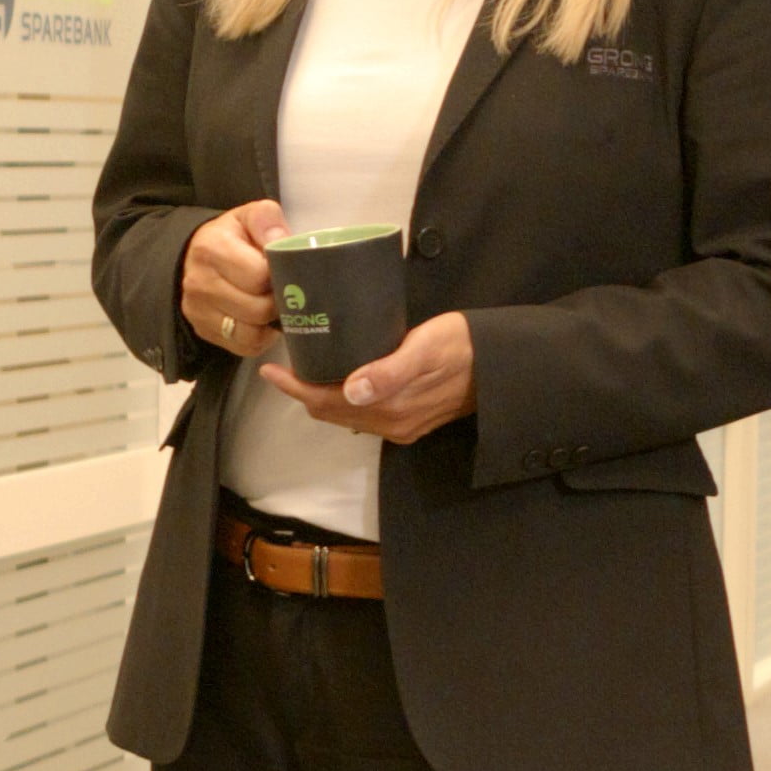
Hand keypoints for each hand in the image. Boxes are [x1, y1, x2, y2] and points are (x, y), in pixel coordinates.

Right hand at [181, 198, 287, 353]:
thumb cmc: (233, 237)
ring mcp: (198, 310)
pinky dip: (260, 337)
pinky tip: (261, 320)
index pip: (259, 276)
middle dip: (277, 301)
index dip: (279, 275)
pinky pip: (244, 347)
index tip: (282, 269)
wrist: (198, 255)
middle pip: (258, 308)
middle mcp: (199, 282)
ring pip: (252, 333)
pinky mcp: (203, 330)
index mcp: (212, 248)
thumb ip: (268, 220)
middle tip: (282, 290)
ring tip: (272, 305)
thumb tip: (281, 241)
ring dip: (269, 323)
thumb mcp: (249, 216)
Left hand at [261, 310, 474, 444]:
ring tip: (304, 369)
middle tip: (283, 365)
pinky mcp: (410, 421)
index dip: (294, 388)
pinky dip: (343, 401)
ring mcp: (400, 426)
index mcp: (389, 407)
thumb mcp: (425, 349)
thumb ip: (389, 371)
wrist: (501, 366)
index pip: (325, 402)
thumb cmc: (462, 345)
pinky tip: (339, 379)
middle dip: (302, 393)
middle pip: (330, 412)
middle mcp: (390, 424)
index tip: (270, 368)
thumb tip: (350, 390)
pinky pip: (364, 416)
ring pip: (345, 416)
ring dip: (321, 397)